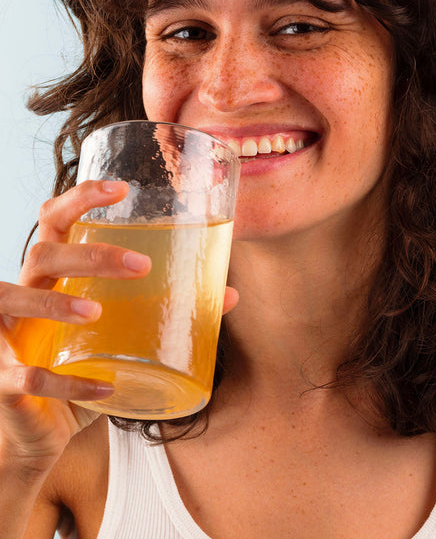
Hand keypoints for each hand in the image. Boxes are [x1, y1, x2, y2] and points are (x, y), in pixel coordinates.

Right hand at [0, 180, 148, 475]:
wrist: (39, 428)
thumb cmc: (82, 364)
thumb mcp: (124, 333)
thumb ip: (169, 310)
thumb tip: (230, 294)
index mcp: (52, 275)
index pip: (55, 221)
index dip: (80, 198)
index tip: (121, 189)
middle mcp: (24, 295)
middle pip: (40, 254)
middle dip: (88, 255)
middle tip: (140, 266)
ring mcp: (5, 336)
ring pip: (10, 299)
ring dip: (54, 304)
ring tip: (95, 312)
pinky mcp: (3, 381)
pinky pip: (27, 376)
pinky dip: (67, 383)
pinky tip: (104, 387)